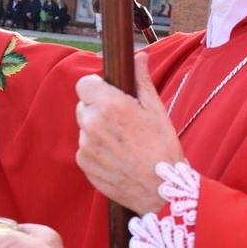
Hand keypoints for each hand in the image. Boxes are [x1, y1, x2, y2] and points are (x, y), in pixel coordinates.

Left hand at [75, 52, 184, 214]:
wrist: (161, 190)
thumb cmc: (163, 148)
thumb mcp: (156, 110)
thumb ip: (141, 81)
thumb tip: (139, 57)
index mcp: (110, 105)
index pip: (84, 83)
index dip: (96, 87)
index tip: (109, 94)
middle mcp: (92, 124)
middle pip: (84, 105)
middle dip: (98, 108)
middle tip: (121, 121)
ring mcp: (85, 145)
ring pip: (85, 127)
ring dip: (97, 130)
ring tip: (123, 142)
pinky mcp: (83, 163)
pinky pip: (85, 148)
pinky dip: (96, 149)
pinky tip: (117, 156)